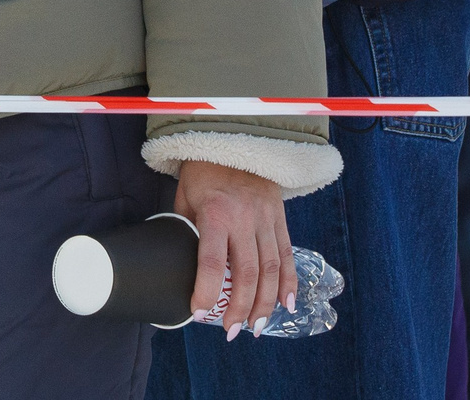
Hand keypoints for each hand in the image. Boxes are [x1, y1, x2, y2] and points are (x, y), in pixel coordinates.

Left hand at [175, 160, 291, 337]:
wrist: (235, 138)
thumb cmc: (202, 172)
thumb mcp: (185, 197)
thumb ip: (187, 230)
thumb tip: (180, 265)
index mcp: (215, 213)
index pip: (211, 261)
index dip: (206, 291)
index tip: (200, 314)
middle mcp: (244, 218)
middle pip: (247, 273)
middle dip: (241, 307)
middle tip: (232, 332)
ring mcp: (266, 219)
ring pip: (271, 269)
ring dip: (265, 303)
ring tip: (256, 327)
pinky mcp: (280, 218)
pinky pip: (288, 255)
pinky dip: (289, 282)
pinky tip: (287, 305)